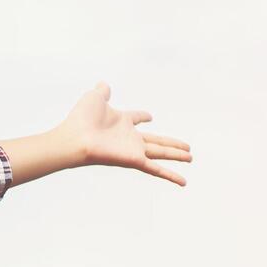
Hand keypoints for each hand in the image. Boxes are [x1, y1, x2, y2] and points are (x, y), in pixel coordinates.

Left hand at [55, 82, 191, 184]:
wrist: (75, 138)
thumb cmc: (81, 119)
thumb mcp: (94, 98)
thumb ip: (101, 92)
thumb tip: (102, 84)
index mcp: (121, 121)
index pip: (136, 118)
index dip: (142, 116)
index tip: (149, 116)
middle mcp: (128, 137)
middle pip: (156, 140)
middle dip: (171, 143)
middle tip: (186, 147)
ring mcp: (133, 150)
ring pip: (161, 153)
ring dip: (176, 155)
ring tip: (191, 157)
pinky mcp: (134, 160)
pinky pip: (156, 169)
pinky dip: (171, 176)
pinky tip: (183, 182)